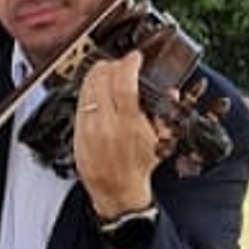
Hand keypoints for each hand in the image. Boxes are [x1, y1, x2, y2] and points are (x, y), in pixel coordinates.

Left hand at [71, 49, 167, 219]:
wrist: (117, 191)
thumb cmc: (139, 167)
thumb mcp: (160, 142)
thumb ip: (165, 114)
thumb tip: (170, 91)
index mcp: (129, 125)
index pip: (124, 82)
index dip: (129, 63)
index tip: (135, 58)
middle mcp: (106, 124)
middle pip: (103, 79)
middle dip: (114, 64)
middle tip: (122, 64)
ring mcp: (89, 127)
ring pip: (88, 86)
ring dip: (99, 72)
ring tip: (109, 71)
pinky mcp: (77, 131)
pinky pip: (80, 100)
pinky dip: (89, 88)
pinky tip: (96, 87)